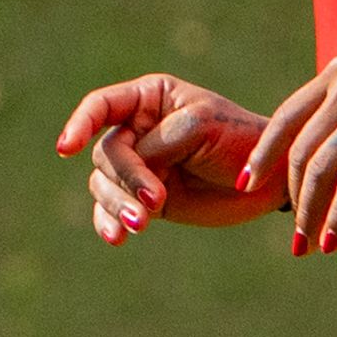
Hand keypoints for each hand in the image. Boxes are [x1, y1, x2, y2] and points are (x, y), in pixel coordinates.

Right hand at [52, 73, 277, 244]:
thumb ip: (157, 142)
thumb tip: (128, 168)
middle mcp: (138, 130)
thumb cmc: (240, 139)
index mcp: (149, 98)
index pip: (102, 106)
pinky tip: (117, 238)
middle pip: (106, 154)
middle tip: (155, 201)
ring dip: (118, 205)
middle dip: (126, 178)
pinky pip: (113, 211)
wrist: (269, 180)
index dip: (80, 124)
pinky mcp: (148, 200)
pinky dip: (111, 223)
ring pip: (104, 185)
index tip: (67, 148)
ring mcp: (141, 166)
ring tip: (142, 224)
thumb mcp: (200, 127)